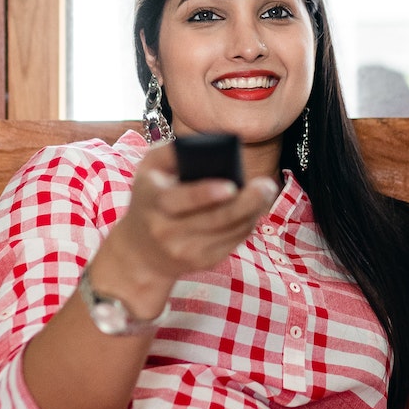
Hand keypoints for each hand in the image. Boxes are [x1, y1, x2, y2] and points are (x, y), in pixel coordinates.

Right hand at [85, 144, 276, 315]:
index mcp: (153, 202)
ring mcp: (185, 251)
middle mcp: (167, 231)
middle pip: (215, 219)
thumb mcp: (149, 168)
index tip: (232, 185)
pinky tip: (253, 209)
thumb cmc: (151, 196)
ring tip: (265, 192)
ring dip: (252, 211)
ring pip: (229, 231)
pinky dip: (247, 223)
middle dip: (246, 202)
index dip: (206, 194)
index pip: (181, 200)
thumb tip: (209, 145)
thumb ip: (172, 151)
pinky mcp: (203, 262)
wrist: (140, 251)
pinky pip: (233, 242)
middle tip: (267, 185)